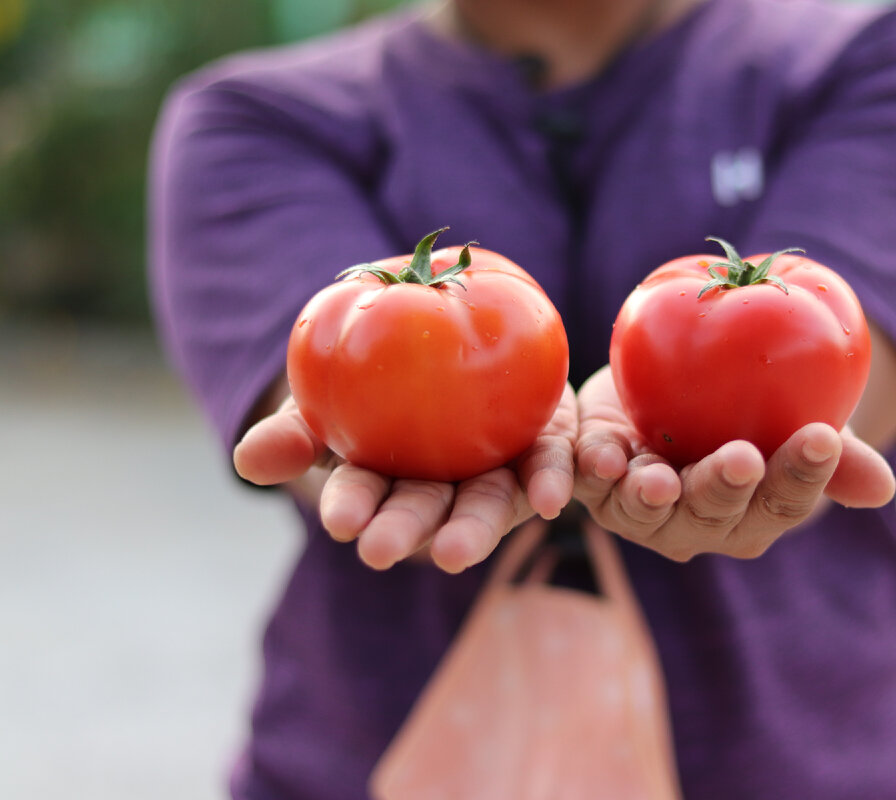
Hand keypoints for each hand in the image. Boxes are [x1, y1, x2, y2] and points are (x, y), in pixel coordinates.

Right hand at [233, 385, 577, 572]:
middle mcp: (442, 486)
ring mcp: (493, 473)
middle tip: (381, 552)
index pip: (364, 497)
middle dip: (404, 532)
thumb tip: (247, 463)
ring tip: (457, 552)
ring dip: (473, 531)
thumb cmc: (376, 368)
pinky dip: (552, 483)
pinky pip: (550, 466)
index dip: (353, 507)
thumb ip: (295, 430)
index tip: (338, 520)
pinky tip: (554, 501)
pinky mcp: (543, 451)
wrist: (453, 329)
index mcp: (388, 479)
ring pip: (487, 505)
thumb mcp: (327, 392)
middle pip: (425, 512)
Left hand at [572, 366, 895, 560]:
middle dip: (727, 486)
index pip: (783, 503)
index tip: (823, 439)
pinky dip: (591, 472)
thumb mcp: (795, 423)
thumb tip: (882, 487)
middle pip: (714, 511)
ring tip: (660, 478)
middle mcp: (699, 525)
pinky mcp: (596, 481)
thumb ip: (834, 455)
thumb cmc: (748, 415)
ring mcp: (643, 510)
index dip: (803, 476)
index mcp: (755, 515)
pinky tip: (602, 457)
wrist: (671, 392)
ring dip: (652, 496)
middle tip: (744, 458)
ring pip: (647, 509)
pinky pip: (588, 482)